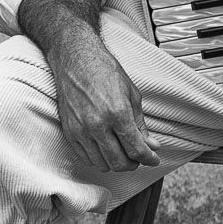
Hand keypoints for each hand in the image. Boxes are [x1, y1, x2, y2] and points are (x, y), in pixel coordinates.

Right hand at [41, 27, 159, 172]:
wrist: (75, 59)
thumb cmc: (104, 71)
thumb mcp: (131, 95)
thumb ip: (140, 124)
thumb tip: (152, 146)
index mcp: (117, 113)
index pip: (136, 150)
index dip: (149, 159)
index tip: (153, 159)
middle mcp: (97, 124)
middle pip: (120, 162)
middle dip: (134, 164)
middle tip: (138, 157)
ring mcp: (81, 130)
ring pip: (102, 164)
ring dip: (116, 163)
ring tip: (122, 153)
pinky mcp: (69, 131)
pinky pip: (86, 158)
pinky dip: (98, 159)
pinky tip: (105, 149)